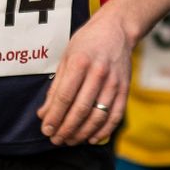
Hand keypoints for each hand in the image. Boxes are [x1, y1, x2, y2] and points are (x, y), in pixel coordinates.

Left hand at [38, 7, 132, 145]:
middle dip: (65, 129)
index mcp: (80, 62)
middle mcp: (98, 73)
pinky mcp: (125, 89)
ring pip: (98, 116)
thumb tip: (44, 113)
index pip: (64, 97)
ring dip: (82, 133)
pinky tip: (91, 139)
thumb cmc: (87, 42)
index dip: (54, 117)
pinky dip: (103, 131)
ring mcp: (114, 82)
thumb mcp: (66, 57)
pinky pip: (115, 116)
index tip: (46, 129)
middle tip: (55, 140)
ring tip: (70, 141)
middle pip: (80, 109)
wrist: (117, 29)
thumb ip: (56, 86)